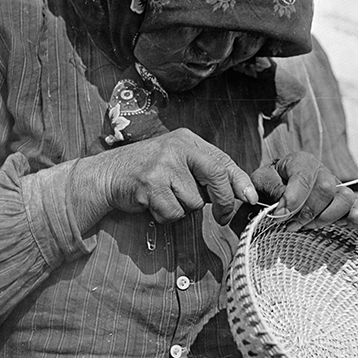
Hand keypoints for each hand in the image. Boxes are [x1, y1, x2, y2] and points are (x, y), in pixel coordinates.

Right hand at [77, 129, 257, 225]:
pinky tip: (152, 205)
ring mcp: (163, 165)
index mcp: (188, 140)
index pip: (223, 161)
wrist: (106, 176)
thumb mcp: (177, 163)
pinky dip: (166, 216)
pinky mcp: (150, 184)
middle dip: (224, 202)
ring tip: (164, 198)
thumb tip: (239, 194)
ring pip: (194, 202)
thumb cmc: (146, 173)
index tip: (251, 198)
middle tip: (222, 217)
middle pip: (216, 177)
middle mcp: (177, 148)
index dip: (240, 182)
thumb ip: (204, 174)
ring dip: (183, 209)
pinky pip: (174, 213)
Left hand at [250, 153, 357, 229]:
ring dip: (325, 218)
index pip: (304, 177)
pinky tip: (341, 226)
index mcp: (301, 161)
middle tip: (289, 224)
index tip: (279, 216)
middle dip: (306, 212)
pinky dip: (356, 218)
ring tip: (305, 227)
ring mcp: (338, 189)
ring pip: (345, 199)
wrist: (277, 194)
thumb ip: (269, 188)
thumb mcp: (259, 182)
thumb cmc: (268, 188)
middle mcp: (323, 172)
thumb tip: (283, 205)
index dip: (293, 200)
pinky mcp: (348, 206)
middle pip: (326, 188)